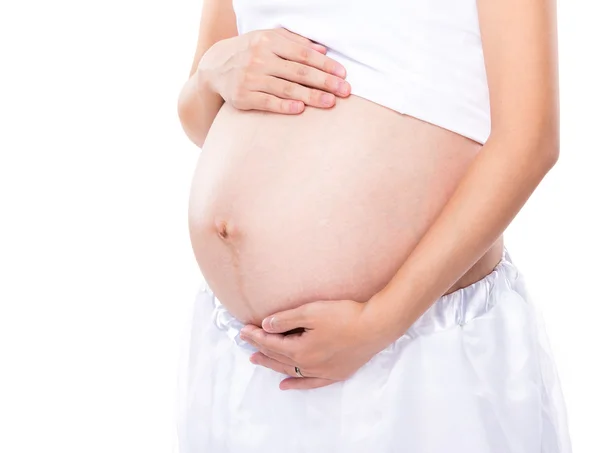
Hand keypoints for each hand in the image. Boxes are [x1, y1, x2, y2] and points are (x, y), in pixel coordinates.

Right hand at [198, 27, 350, 113]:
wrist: (215, 67)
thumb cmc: (250, 52)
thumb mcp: (269, 39)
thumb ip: (295, 43)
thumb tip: (323, 49)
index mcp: (269, 41)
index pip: (303, 54)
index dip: (324, 64)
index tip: (342, 74)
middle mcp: (259, 58)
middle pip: (298, 72)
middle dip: (324, 82)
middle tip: (344, 91)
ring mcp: (250, 78)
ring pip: (286, 88)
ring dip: (310, 97)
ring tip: (330, 103)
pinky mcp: (242, 97)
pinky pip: (267, 102)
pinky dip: (284, 106)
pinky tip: (300, 110)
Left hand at [239, 299, 389, 389]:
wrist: (375, 327)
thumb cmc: (344, 316)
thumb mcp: (311, 312)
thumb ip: (286, 319)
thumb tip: (265, 326)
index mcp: (300, 349)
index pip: (271, 343)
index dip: (256, 336)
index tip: (243, 329)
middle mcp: (308, 364)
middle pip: (277, 357)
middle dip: (260, 348)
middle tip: (246, 342)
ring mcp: (321, 372)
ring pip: (289, 370)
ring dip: (272, 364)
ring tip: (257, 360)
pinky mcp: (335, 373)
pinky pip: (310, 383)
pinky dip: (296, 384)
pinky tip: (285, 385)